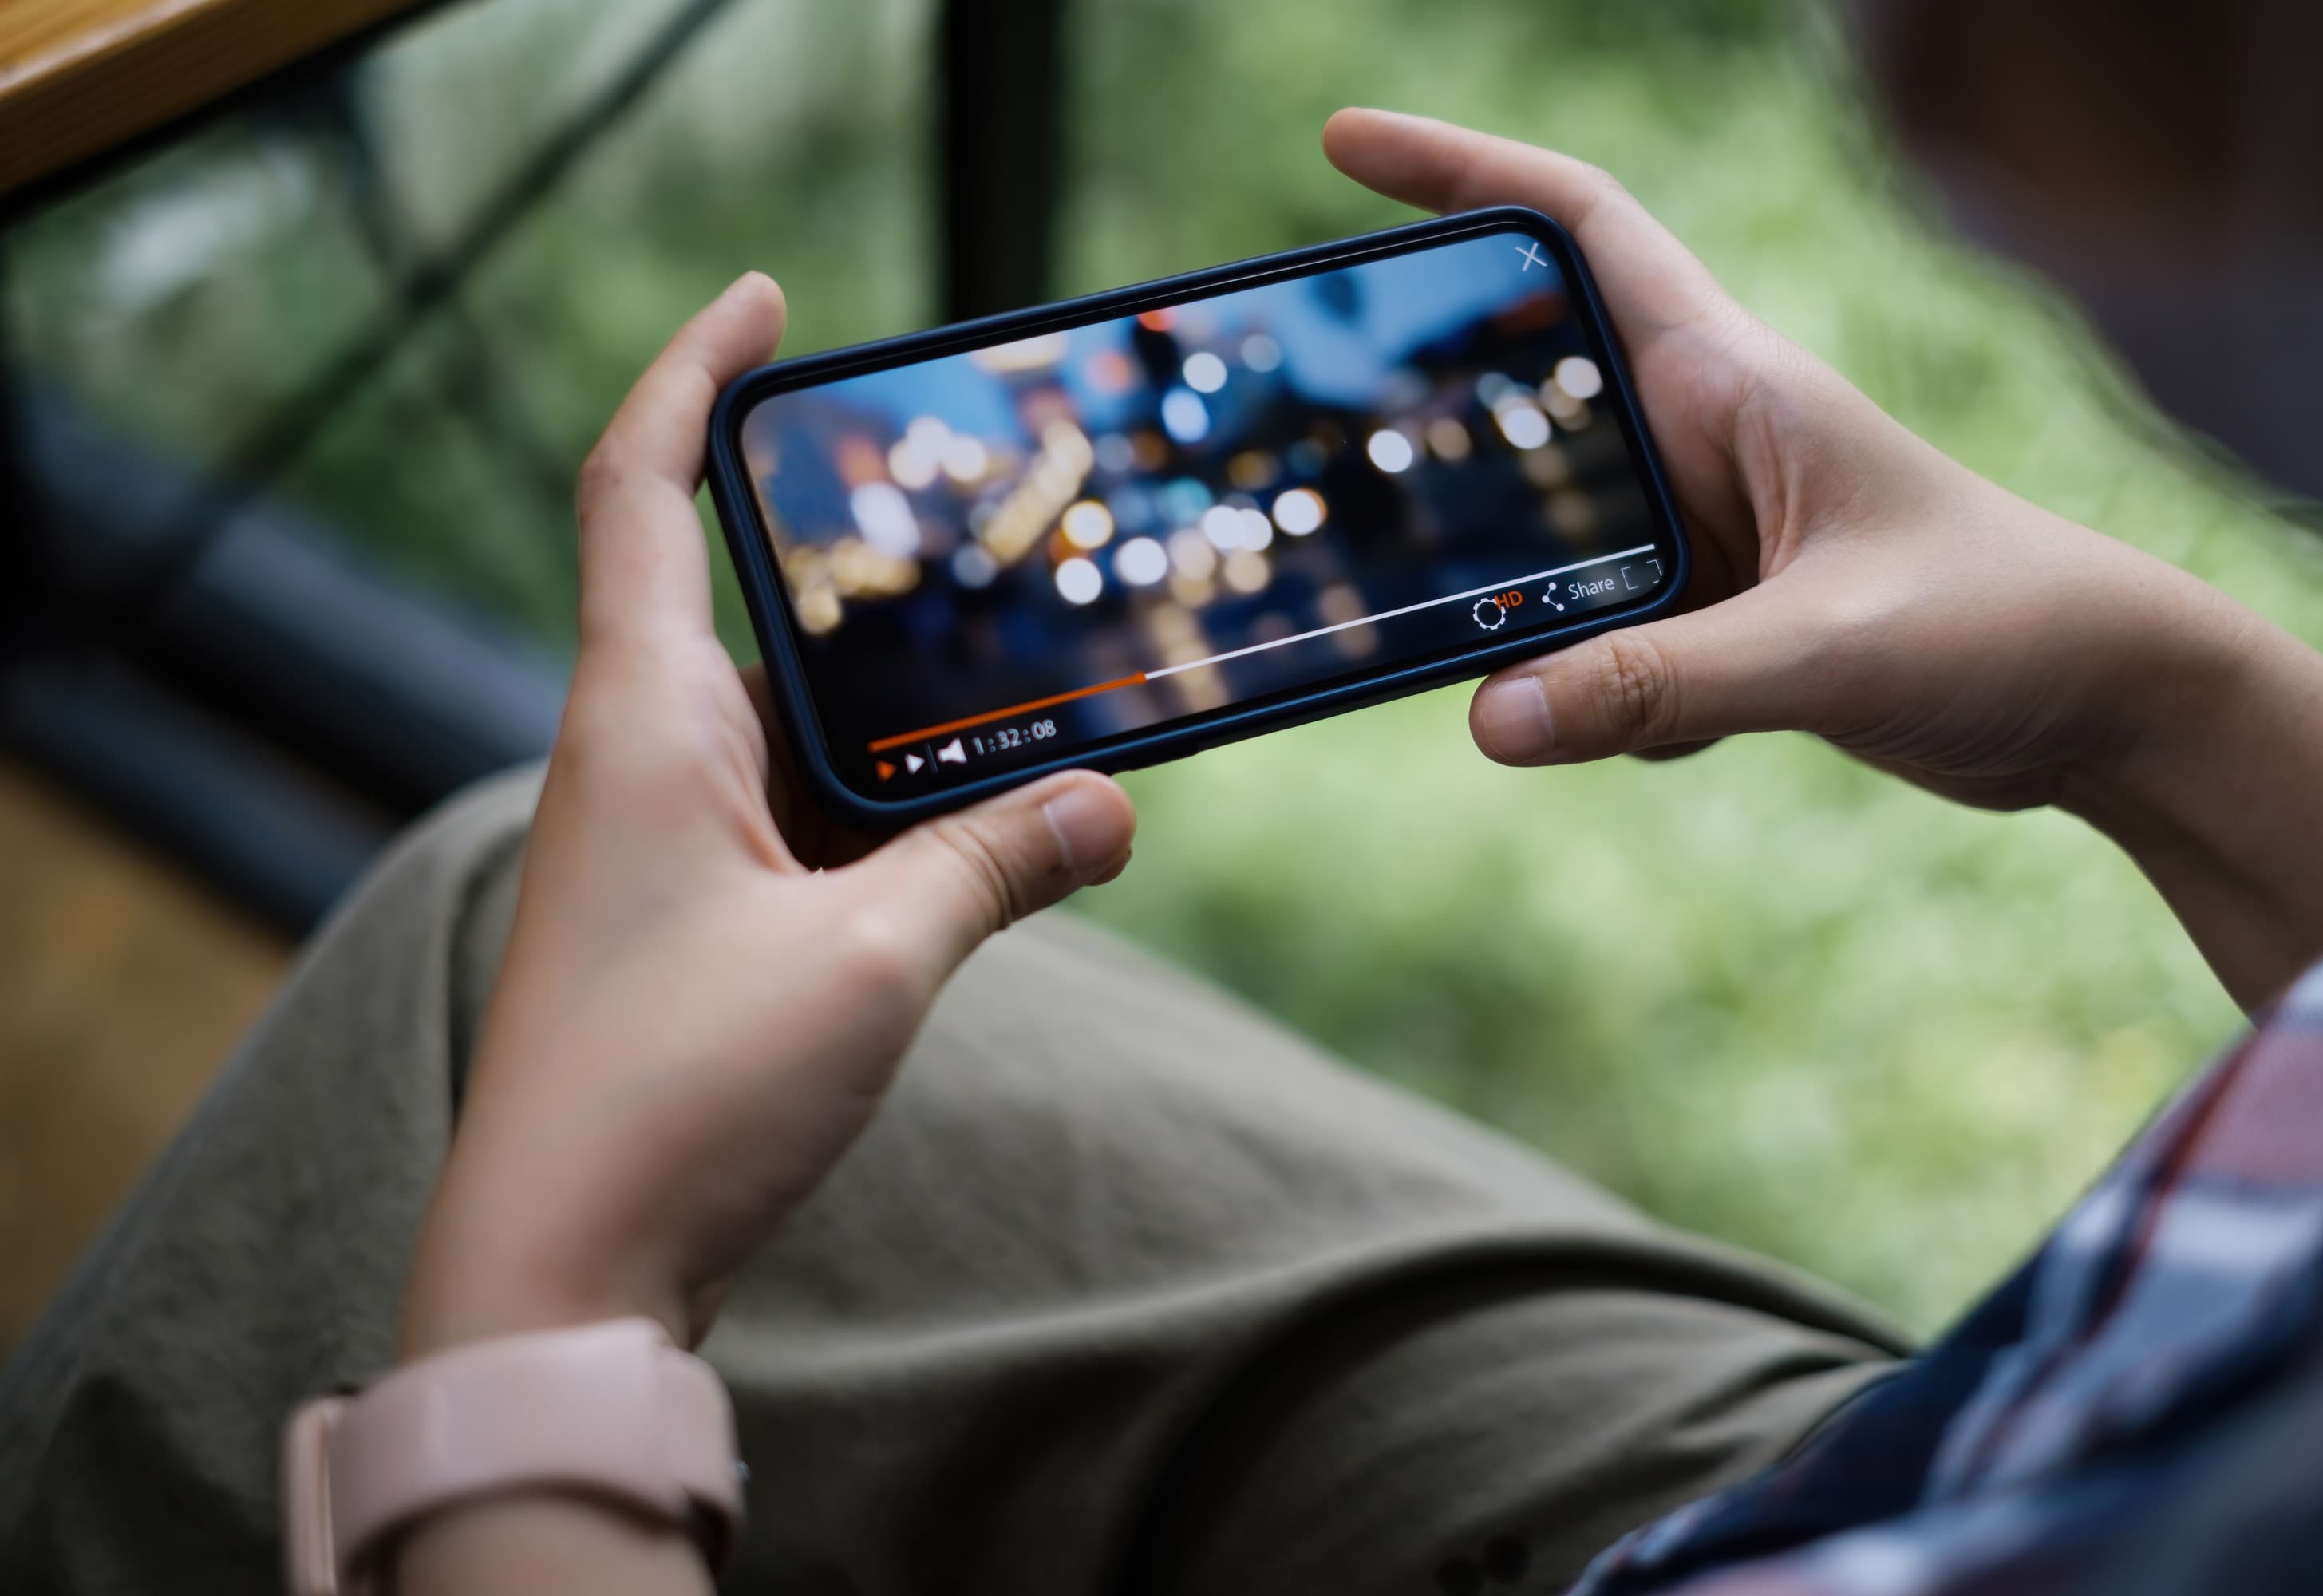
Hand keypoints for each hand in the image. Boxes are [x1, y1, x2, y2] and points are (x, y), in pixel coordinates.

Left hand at [399, 275, 1136, 1357]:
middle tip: (999, 540)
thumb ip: (994, 864)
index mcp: (641, 722)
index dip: (693, 377)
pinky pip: (809, 819)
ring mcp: (665, 847)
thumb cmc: (675, 1100)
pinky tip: (991, 831)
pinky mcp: (698, 923)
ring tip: (1039, 694)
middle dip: (878, 574)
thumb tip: (1110, 805)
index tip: (763, 302)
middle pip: (762, 609)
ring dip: (908, 719)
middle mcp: (642, 762)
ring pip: (804, 731)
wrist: (561, 1274)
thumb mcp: (870, 962)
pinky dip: (893, 811)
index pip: (639, 491)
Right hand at [1324, 110, 2322, 1003]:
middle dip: (1438, 418)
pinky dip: (1603, 694)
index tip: (1344, 147)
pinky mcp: (1717, 611)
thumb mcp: (1826, 651)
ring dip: (1519, 596)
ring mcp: (1706, 525)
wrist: (2108, 706)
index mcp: (1732, 379)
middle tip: (1341, 456)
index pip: (1578, 227)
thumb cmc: (2004, 626)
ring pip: (1551, 530)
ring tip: (1489, 653)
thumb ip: (1657, 683)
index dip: (1460, 170)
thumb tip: (1488, 718)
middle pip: (1527, 382)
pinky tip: (1673, 742)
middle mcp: (1704, 434)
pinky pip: (1601, 634)